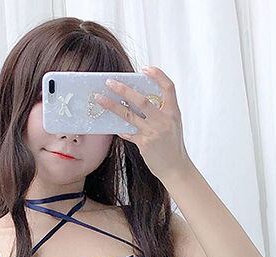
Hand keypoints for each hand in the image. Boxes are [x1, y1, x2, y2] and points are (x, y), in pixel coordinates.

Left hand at [94, 66, 191, 182]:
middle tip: (110, 82)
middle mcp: (164, 120)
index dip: (157, 75)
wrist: (176, 169)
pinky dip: (120, 128)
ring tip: (99, 99)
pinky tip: (113, 126)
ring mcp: (153, 132)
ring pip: (129, 115)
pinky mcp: (144, 144)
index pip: (168, 87)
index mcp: (173, 112)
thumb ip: (160, 113)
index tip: (145, 69)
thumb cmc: (173, 146)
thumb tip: (140, 102)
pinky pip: (128, 132)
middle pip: (142, 100)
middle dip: (124, 90)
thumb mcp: (173, 125)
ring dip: (112, 106)